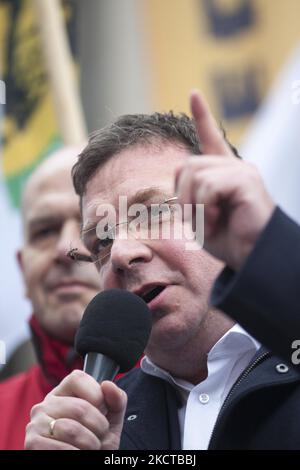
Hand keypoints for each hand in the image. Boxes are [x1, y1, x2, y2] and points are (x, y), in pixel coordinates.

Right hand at [25, 370, 126, 449]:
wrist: (85, 466)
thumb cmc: (97, 441)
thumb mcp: (111, 419)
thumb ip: (116, 400)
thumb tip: (107, 385)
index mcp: (63, 392)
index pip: (78, 378)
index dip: (96, 394)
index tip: (102, 410)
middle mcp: (46, 403)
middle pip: (79, 407)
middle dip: (99, 426)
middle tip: (100, 436)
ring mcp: (36, 423)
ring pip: (71, 429)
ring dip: (90, 443)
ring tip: (91, 447)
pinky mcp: (32, 444)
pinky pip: (61, 448)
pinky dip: (77, 454)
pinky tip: (78, 454)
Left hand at [175, 90, 274, 270]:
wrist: (252, 258)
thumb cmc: (229, 240)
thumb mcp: (201, 216)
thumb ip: (189, 193)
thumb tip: (179, 172)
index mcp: (224, 174)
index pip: (211, 139)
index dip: (202, 118)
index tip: (193, 94)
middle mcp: (234, 167)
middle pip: (187, 166)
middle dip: (182, 197)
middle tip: (195, 221)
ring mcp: (241, 171)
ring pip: (194, 176)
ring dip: (193, 206)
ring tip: (209, 224)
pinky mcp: (245, 180)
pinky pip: (207, 187)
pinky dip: (204, 209)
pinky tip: (216, 223)